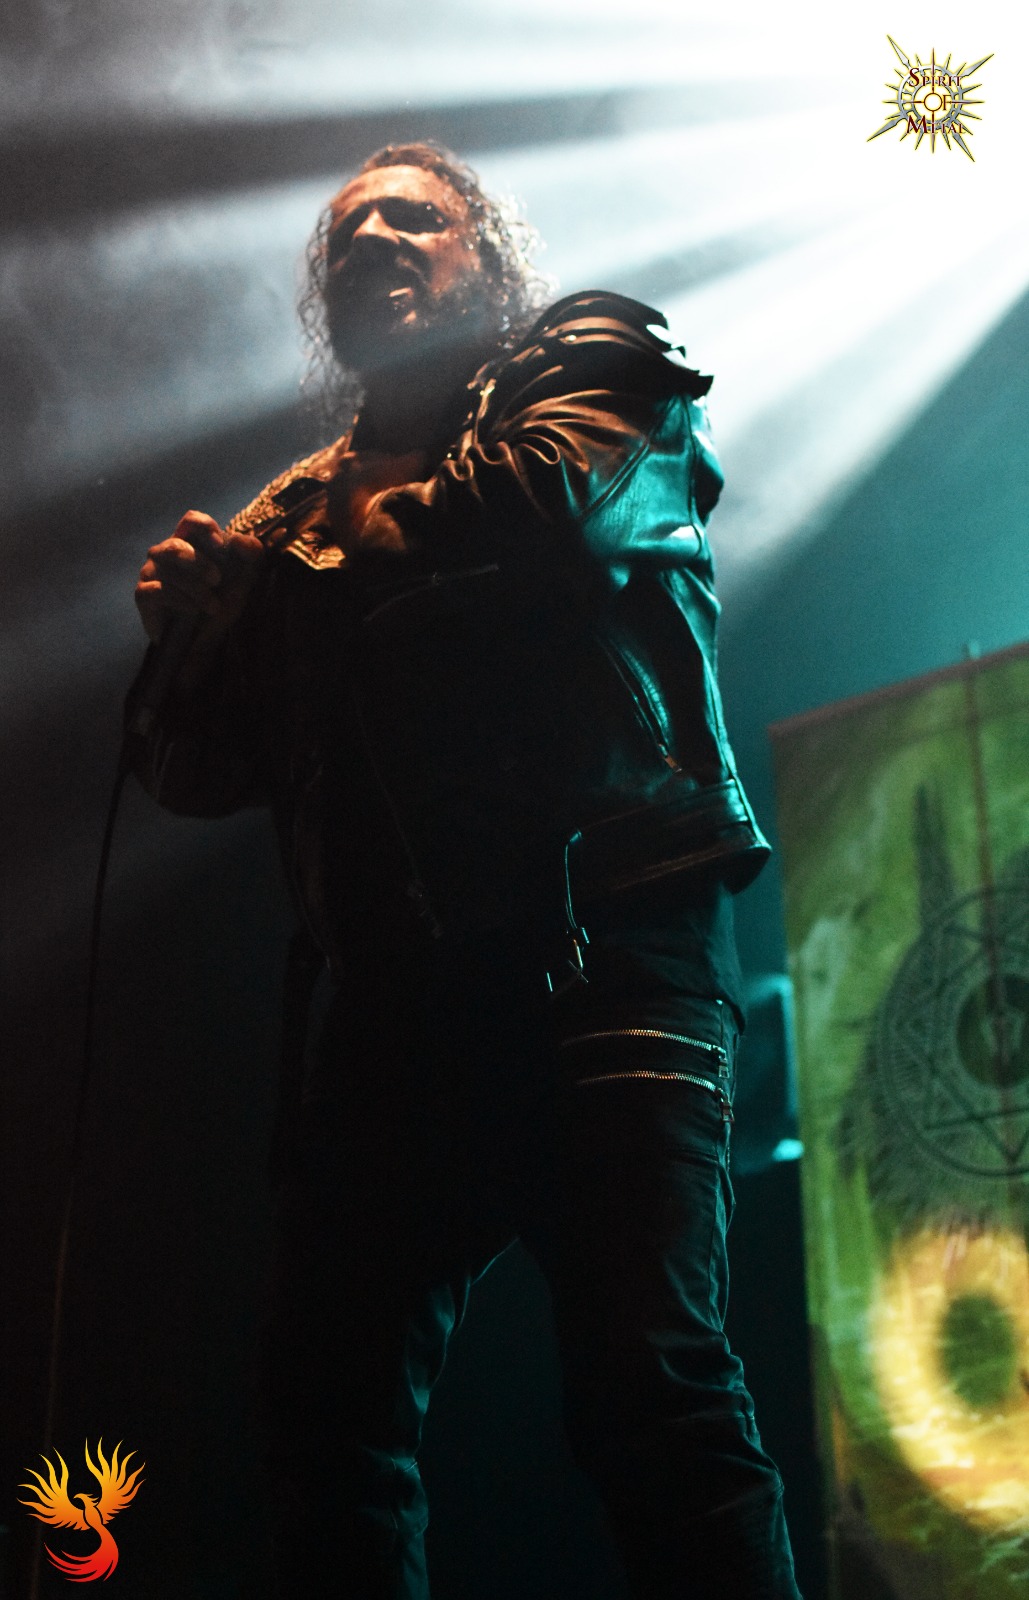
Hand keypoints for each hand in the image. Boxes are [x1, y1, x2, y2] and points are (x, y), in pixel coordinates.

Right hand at [135, 510, 264, 644]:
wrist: (203, 642)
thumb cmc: (219, 605)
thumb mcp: (242, 582)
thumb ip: (250, 558)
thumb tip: (243, 540)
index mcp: (190, 543)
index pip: (191, 520)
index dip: (204, 527)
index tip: (220, 546)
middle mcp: (166, 553)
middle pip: (176, 544)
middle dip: (200, 563)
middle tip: (217, 581)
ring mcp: (151, 572)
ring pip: (167, 567)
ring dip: (195, 587)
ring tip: (212, 606)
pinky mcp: (144, 594)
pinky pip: (158, 589)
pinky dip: (180, 600)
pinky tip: (193, 611)